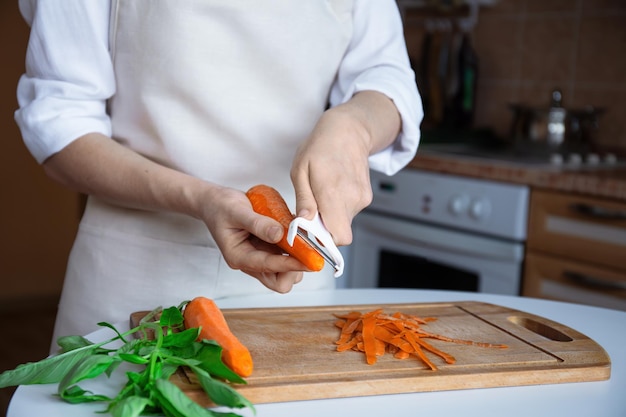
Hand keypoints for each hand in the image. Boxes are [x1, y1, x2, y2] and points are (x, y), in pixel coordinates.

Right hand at [197, 185, 309, 292]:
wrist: (214, 202)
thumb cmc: (220, 206)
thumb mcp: (236, 210)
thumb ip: (257, 223)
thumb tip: (279, 234)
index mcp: (238, 257)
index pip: (268, 267)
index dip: (290, 264)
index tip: (308, 260)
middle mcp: (250, 262)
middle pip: (278, 282)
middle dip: (294, 270)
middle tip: (305, 249)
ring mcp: (259, 257)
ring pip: (285, 273)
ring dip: (296, 260)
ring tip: (298, 237)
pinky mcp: (267, 250)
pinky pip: (285, 257)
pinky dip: (295, 249)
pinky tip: (294, 232)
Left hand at [290, 91, 400, 244]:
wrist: (349, 130)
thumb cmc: (320, 147)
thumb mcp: (300, 170)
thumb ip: (304, 200)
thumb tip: (303, 223)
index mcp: (333, 193)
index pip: (337, 237)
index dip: (323, 241)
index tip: (308, 233)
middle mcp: (352, 199)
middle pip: (339, 234)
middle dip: (322, 230)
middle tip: (310, 212)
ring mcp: (362, 199)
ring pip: (343, 223)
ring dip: (329, 217)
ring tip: (321, 193)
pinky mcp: (366, 198)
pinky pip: (349, 213)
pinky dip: (338, 208)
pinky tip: (332, 189)